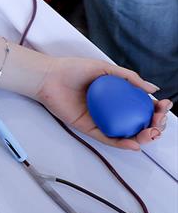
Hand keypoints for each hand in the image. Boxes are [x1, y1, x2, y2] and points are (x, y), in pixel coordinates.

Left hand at [34, 57, 169, 149]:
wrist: (49, 76)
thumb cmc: (73, 69)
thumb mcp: (104, 68)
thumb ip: (129, 77)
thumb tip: (153, 89)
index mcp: (117, 96)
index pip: (142, 105)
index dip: (157, 109)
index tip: (164, 106)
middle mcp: (112, 109)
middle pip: (139, 122)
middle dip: (155, 126)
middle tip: (158, 123)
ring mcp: (101, 120)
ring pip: (127, 134)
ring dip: (143, 137)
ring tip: (150, 133)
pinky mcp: (89, 128)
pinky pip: (108, 139)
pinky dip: (122, 143)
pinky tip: (134, 143)